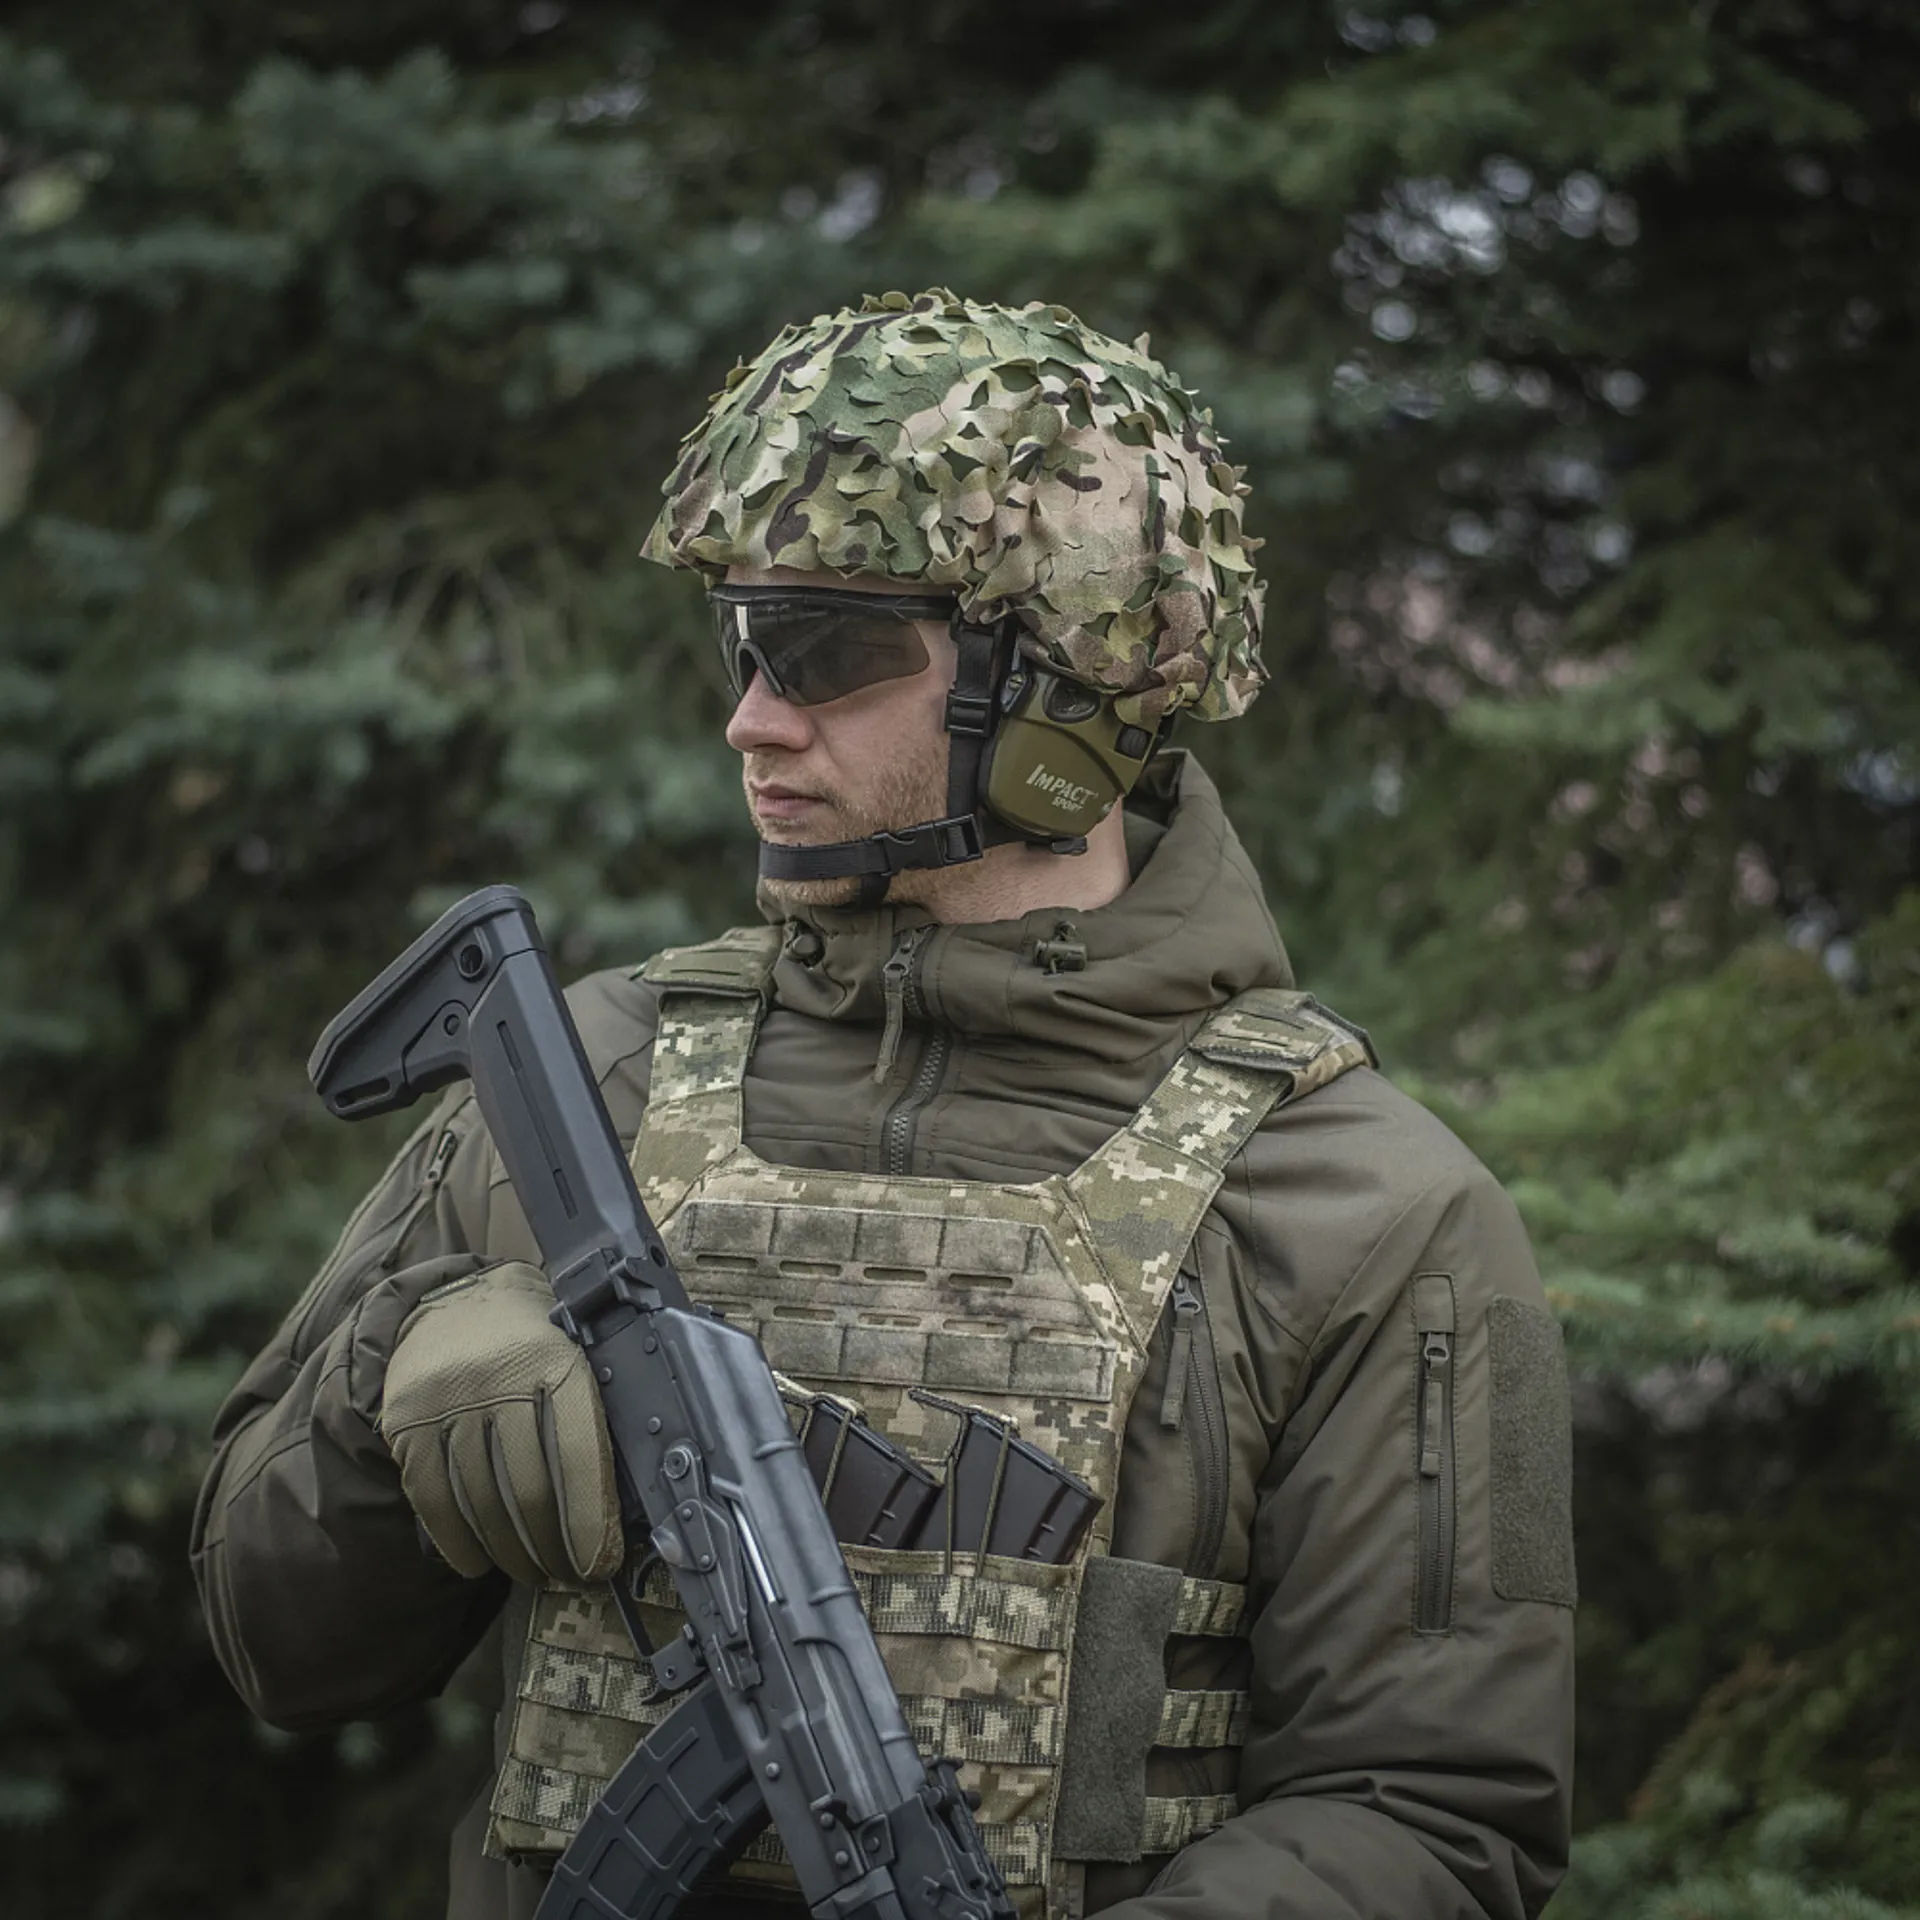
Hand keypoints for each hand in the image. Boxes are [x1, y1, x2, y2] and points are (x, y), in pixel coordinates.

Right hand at [379, 1260, 623, 1585]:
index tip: (602, 1563)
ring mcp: (447, 1402)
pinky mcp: (407, 1423)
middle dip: (554, 1549)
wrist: (458, 1301)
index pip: (579, 1455)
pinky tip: (480, 1563)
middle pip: (530, 1491)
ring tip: (534, 1574)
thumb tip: (624, 1506)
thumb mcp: (577, 1357)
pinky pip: (433, 1499)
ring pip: (482, 1503)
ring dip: (511, 1555)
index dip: (592, 1521)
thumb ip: (595, 1417)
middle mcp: (499, 1379)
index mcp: (557, 1360)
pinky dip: (459, 1542)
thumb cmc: (536, 1343)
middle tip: (570, 1576)